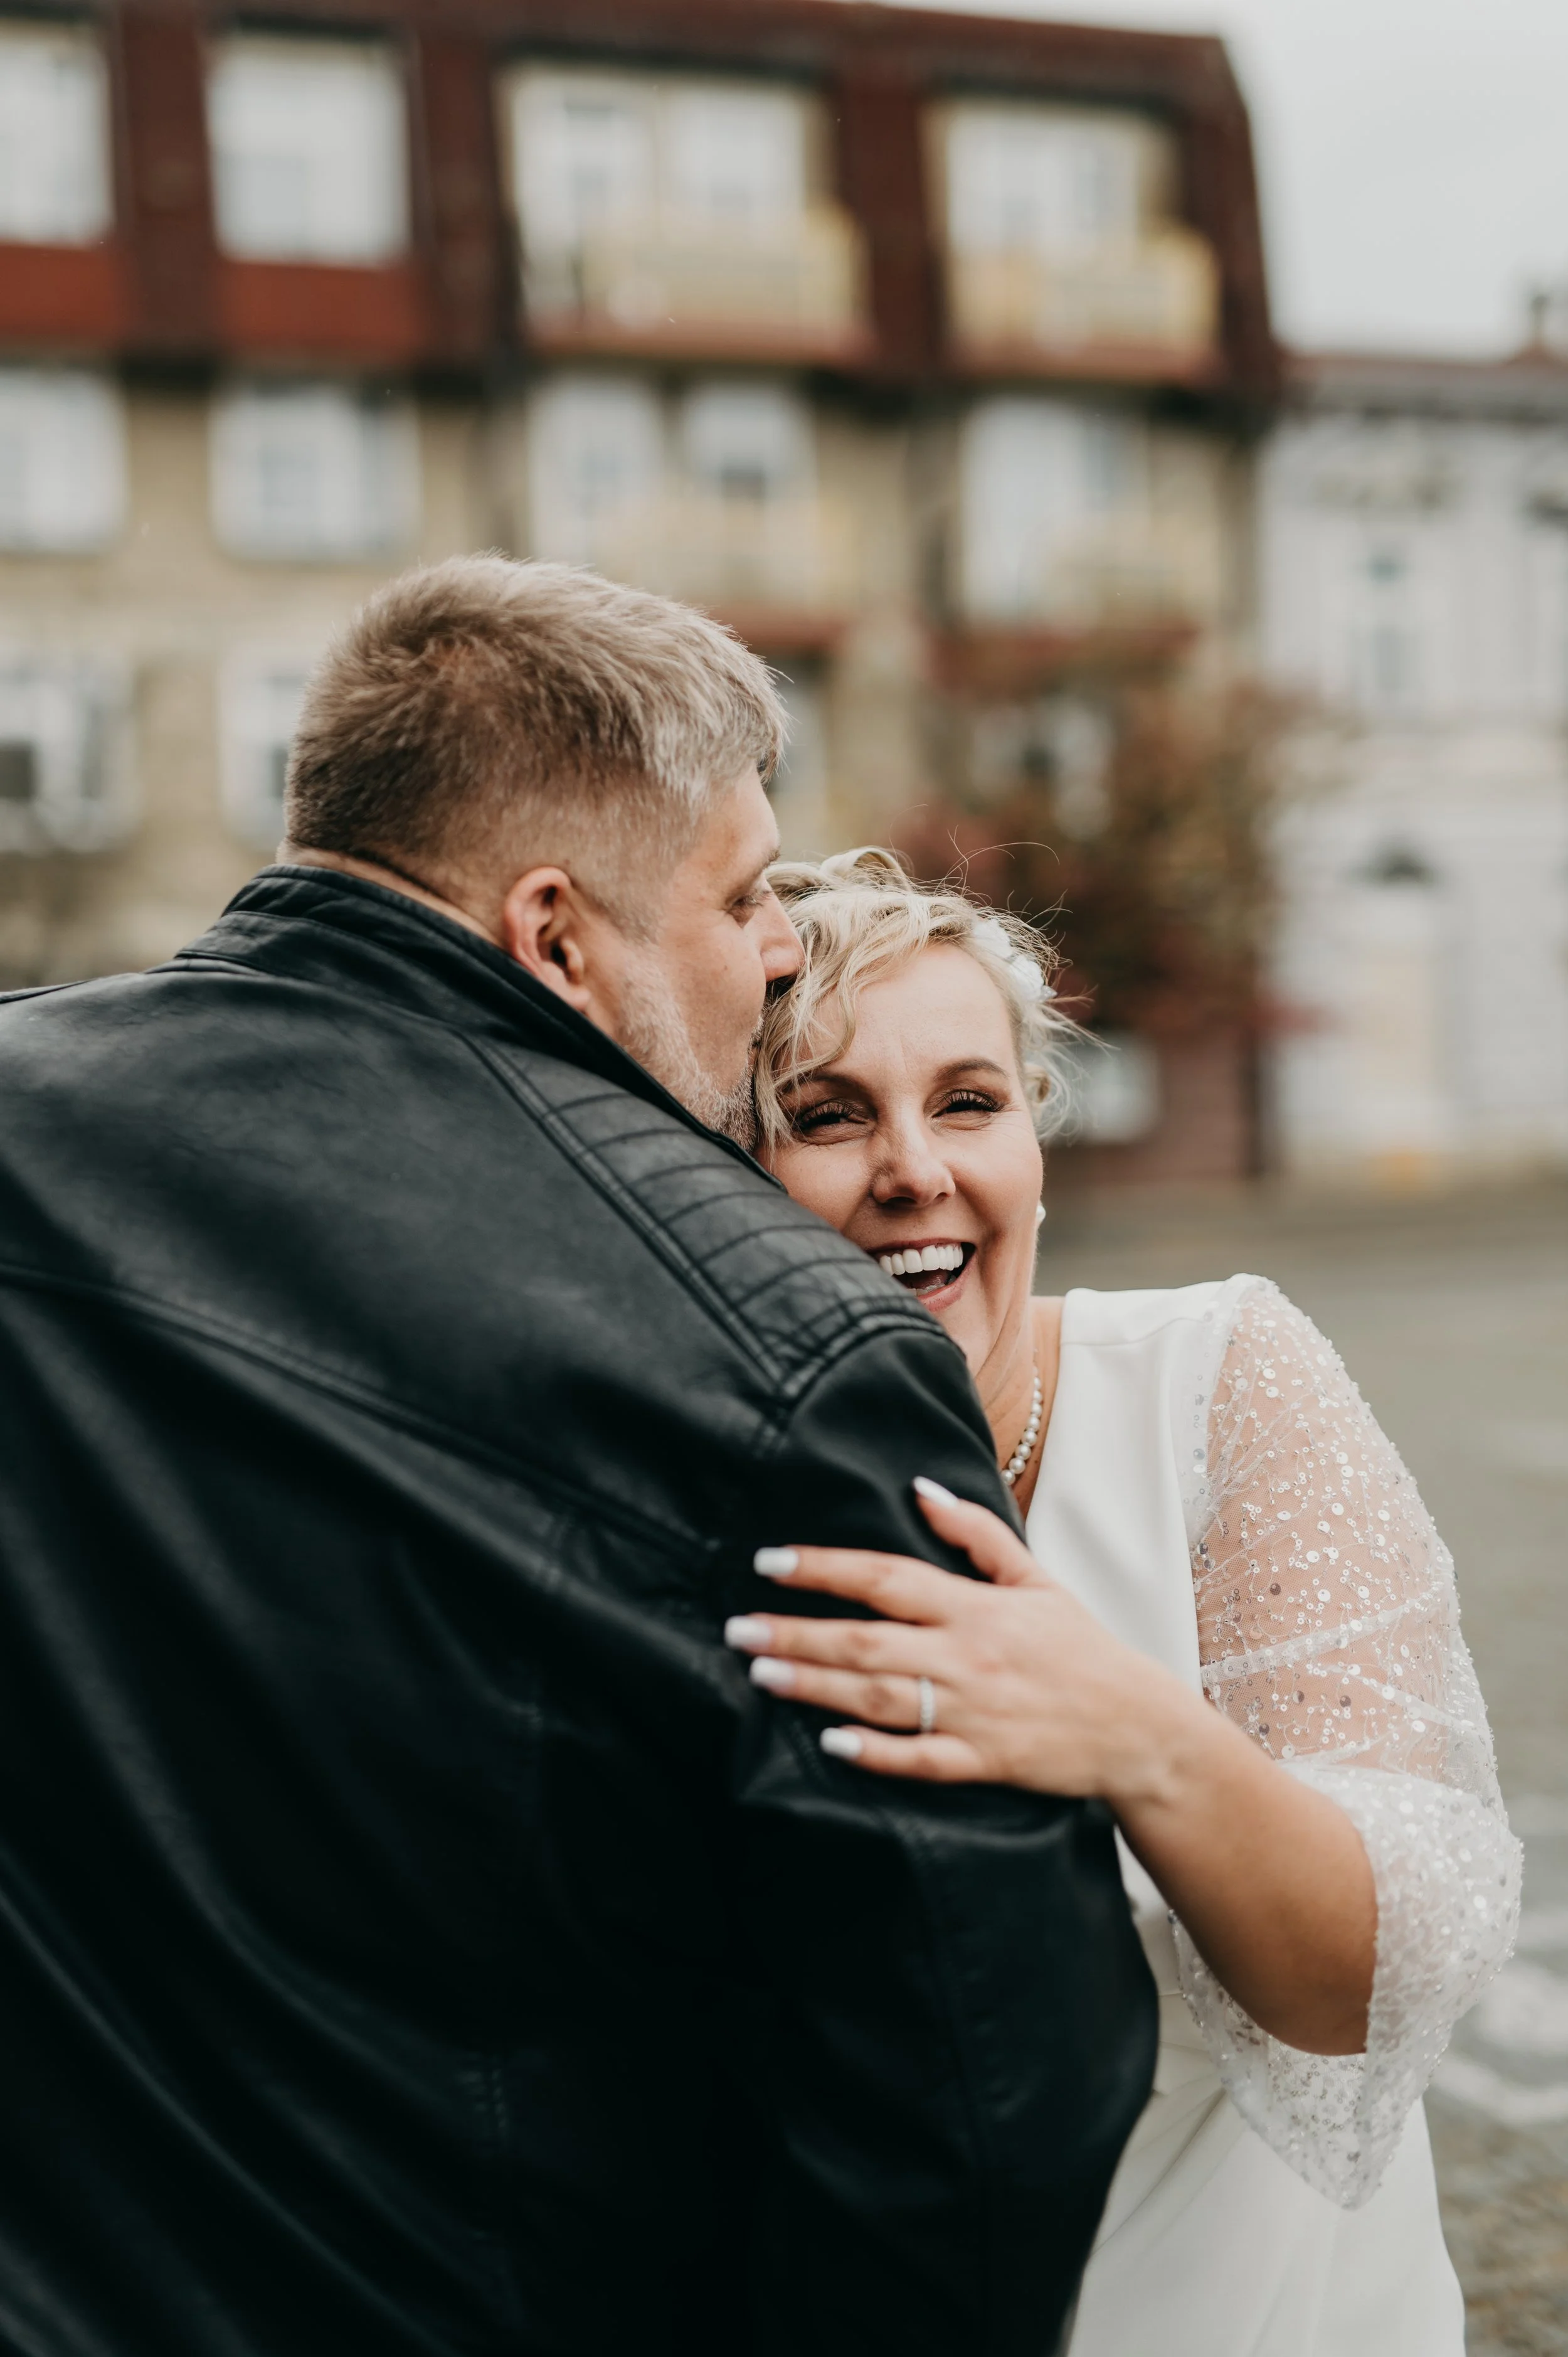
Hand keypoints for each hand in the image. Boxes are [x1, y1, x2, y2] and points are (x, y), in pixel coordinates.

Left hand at [729, 1480, 1201, 1798]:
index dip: (823, 1568)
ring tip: (760, 1672)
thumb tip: (921, 1489)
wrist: (1138, 1727)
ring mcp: (972, 1713)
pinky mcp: (983, 1762)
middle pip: (866, 1640)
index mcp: (975, 1607)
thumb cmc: (1080, 1648)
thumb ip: (975, 1533)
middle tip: (736, 1628)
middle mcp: (967, 1656)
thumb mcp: (1034, 1577)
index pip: (885, 1577)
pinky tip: (828, 1741)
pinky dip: (874, 1751)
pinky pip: (918, 1759)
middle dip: (796, 1632)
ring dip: (815, 1685)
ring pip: (879, 1697)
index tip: (769, 1562)